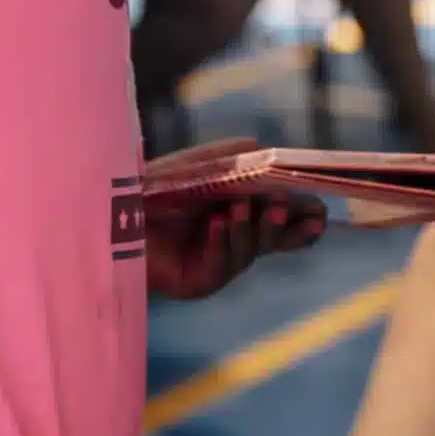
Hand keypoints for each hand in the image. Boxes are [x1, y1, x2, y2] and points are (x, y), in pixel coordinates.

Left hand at [144, 141, 327, 299]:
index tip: (319, 214)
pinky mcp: (198, 282)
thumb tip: (270, 153)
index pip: (285, 223)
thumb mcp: (206, 164)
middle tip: (284, 205)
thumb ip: (238, 156)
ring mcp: (219, 263)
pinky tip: (216, 224)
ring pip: (249, 251)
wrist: (115, 210)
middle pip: (274, 240)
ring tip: (239, 208)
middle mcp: (237, 242)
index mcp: (245, 215)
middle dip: (283, 224)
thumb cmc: (160, 184)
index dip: (305, 221)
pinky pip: (219, 264)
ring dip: (249, 228)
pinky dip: (221, 242)